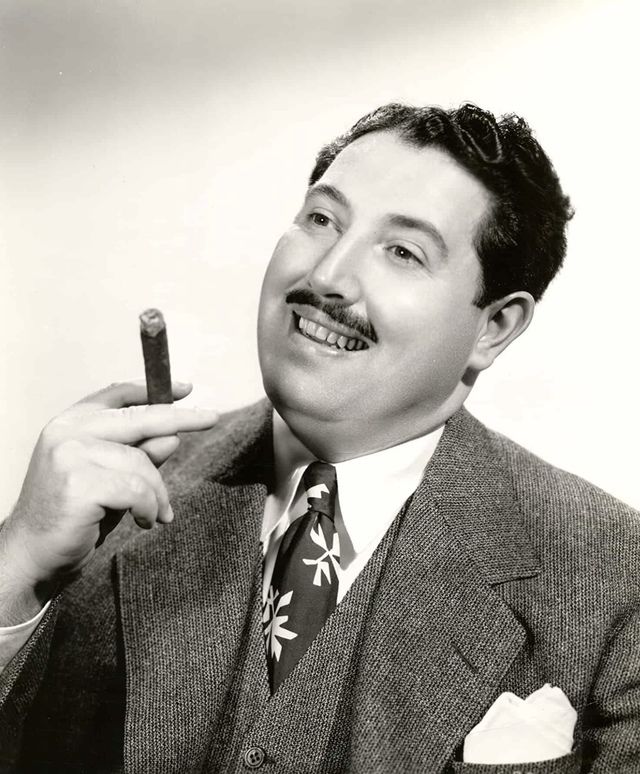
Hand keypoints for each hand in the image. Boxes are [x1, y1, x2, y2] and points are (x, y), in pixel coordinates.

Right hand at [0, 380, 218, 623]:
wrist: (33, 556)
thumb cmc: (73, 517)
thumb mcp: (112, 480)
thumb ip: (139, 456)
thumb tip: (173, 435)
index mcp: (71, 424)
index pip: (117, 394)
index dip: (152, 389)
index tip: (185, 389)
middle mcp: (67, 432)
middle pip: (138, 418)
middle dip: (180, 418)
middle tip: (211, 418)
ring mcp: (70, 454)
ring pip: (142, 462)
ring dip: (158, 492)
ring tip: (157, 514)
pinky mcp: (78, 482)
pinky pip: (137, 489)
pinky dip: (149, 508)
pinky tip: (145, 521)